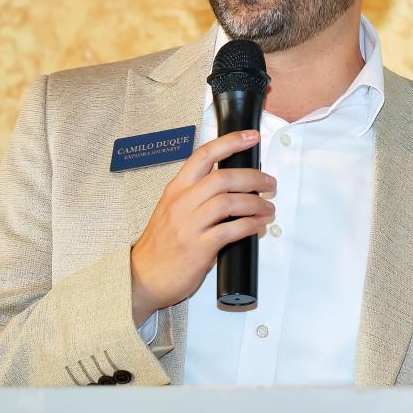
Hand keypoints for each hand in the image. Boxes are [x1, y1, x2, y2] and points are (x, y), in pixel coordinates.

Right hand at [130, 130, 275, 324]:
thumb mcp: (173, 210)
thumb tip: (233, 189)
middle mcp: (181, 202)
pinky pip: (231, 230)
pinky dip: (250, 225)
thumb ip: (198, 196)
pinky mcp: (198, 247)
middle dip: (253, 177)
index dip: (230, 142)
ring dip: (256, 203)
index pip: (204, 155)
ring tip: (268, 208)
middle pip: (223, 177)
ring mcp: (188, 224)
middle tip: (269, 182)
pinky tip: (258, 225)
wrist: (143, 276)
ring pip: (229, 202)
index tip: (251, 136)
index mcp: (176, 189)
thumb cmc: (161, 245)